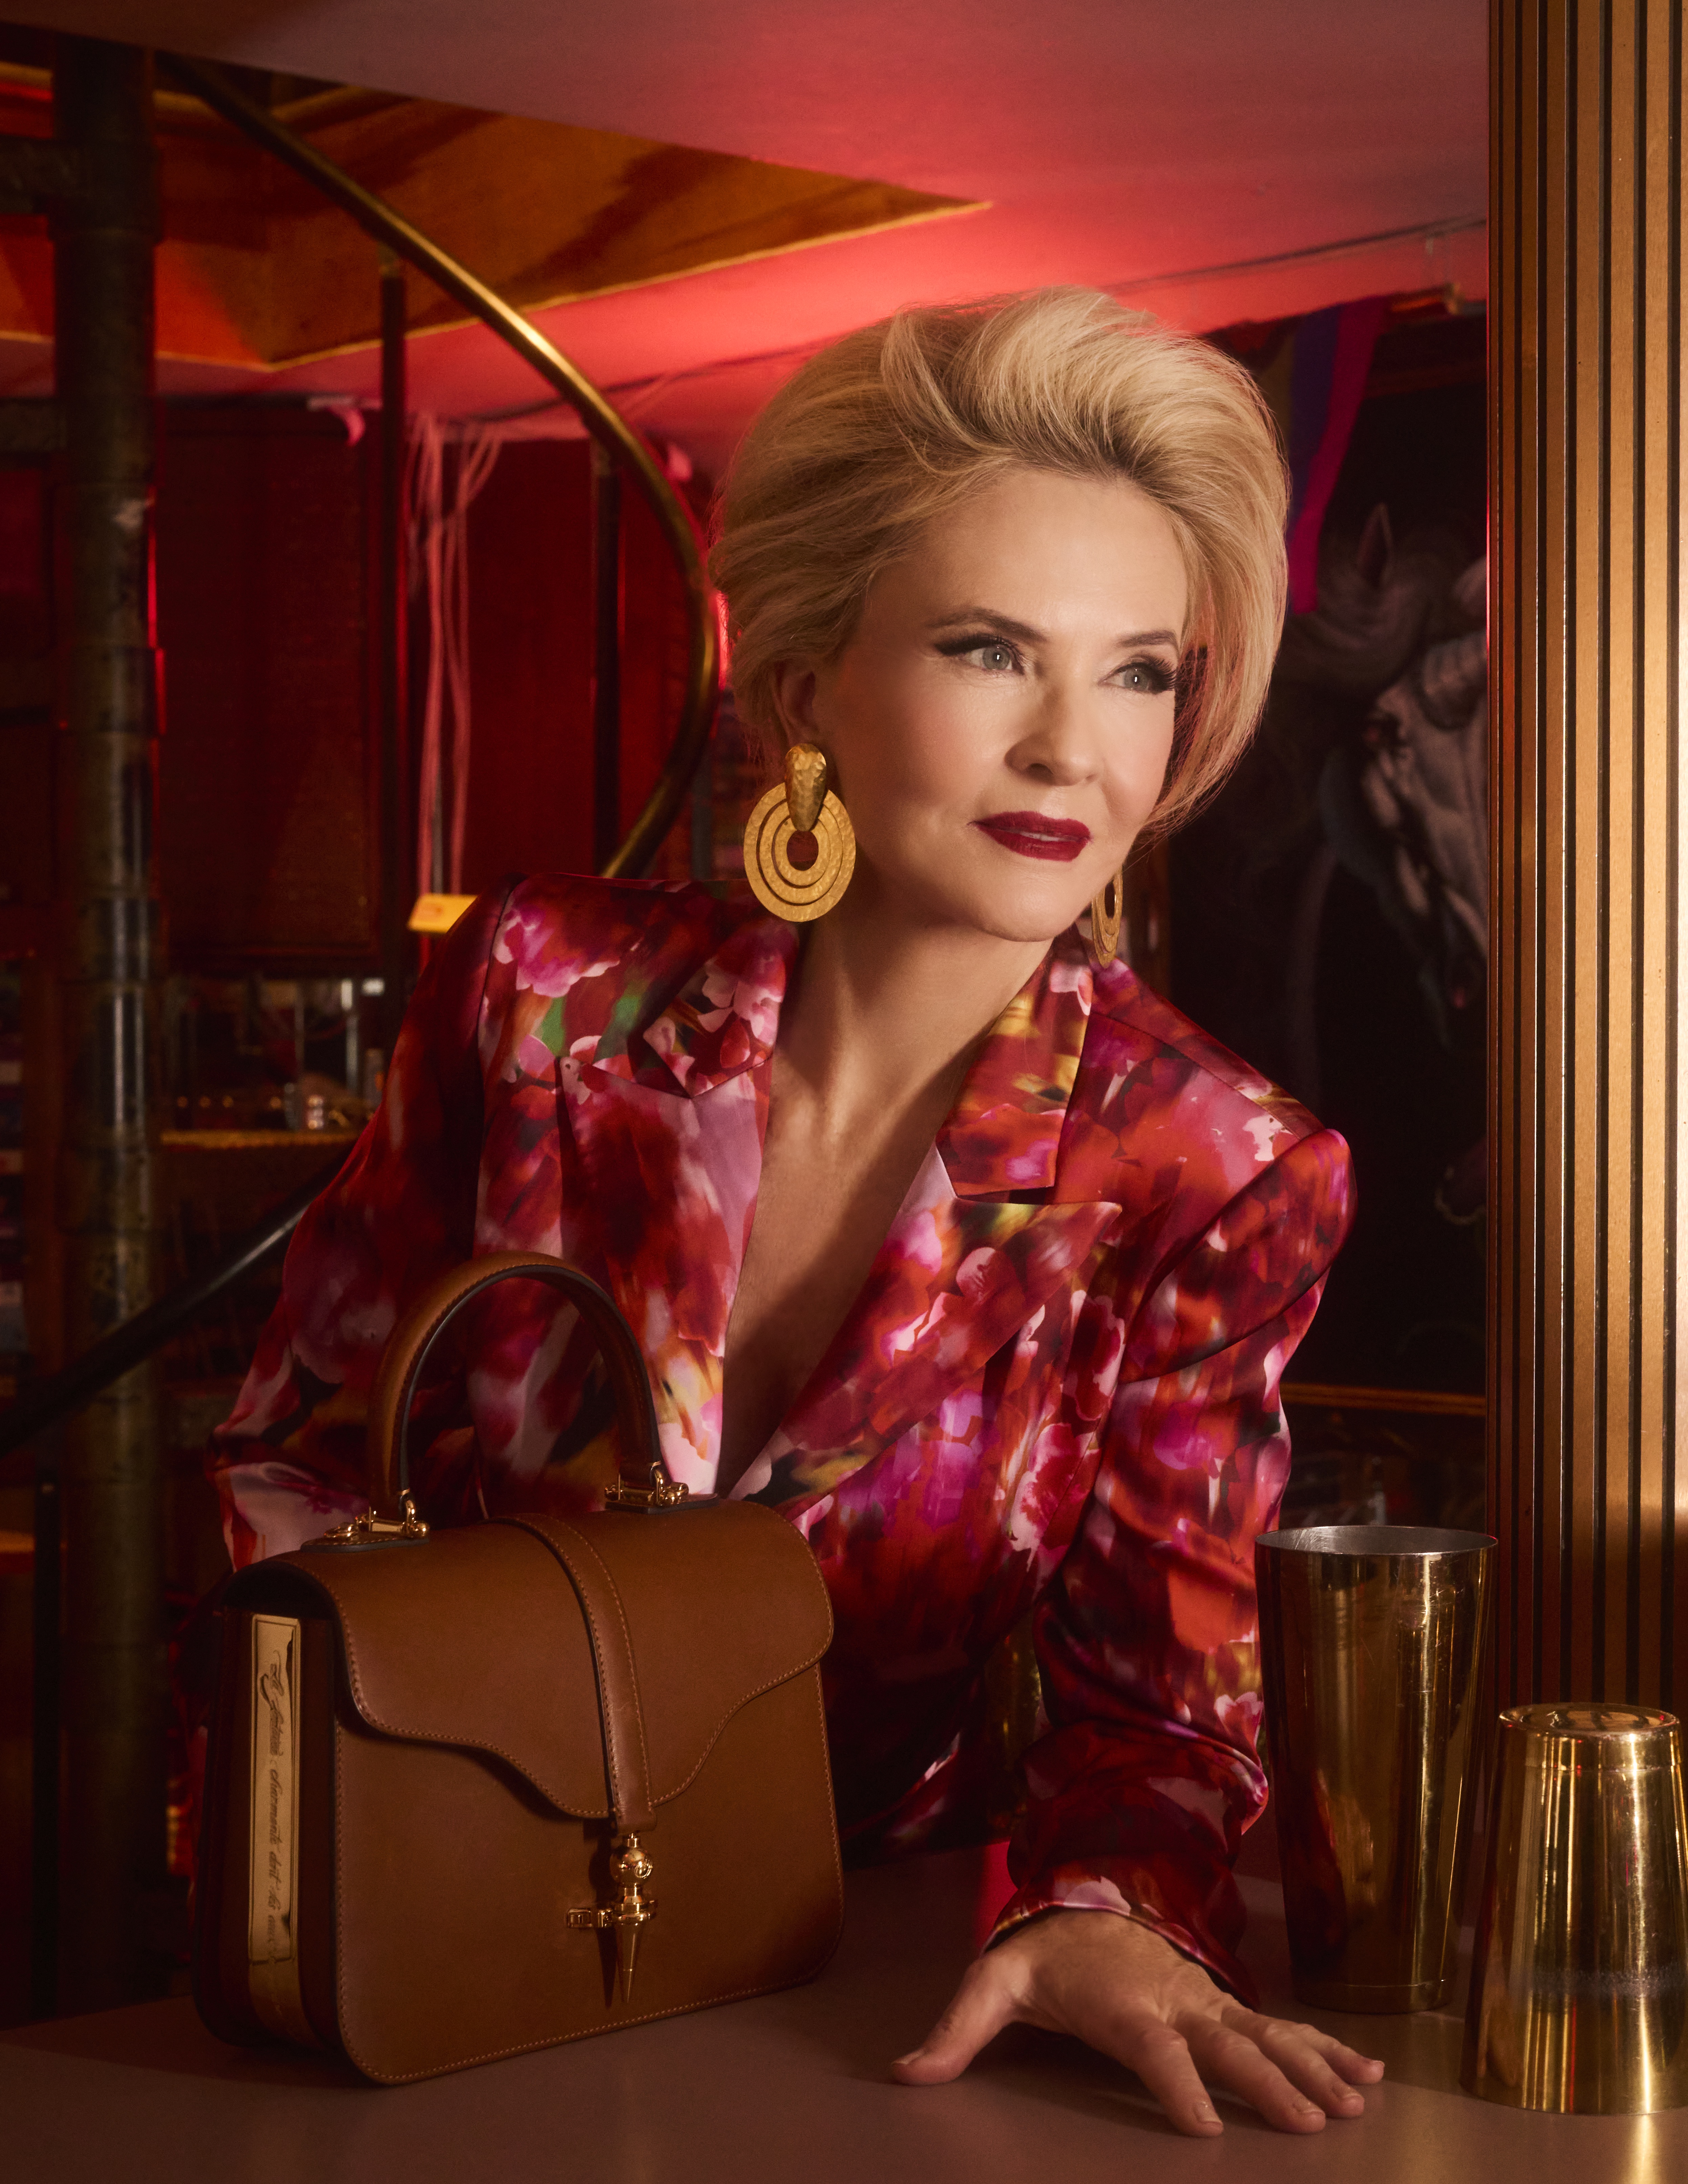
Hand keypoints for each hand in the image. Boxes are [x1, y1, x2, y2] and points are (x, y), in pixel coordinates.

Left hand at [892, 1907, 1383, 2136]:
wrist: (1079, 1902)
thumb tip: (904, 2073)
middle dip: (1266, 2083)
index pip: (1150, 2048)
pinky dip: (1326, 2049)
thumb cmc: (1038, 1958)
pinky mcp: (1222, 2006)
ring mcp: (1205, 2002)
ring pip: (1265, 2036)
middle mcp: (1173, 2001)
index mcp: (1121, 2004)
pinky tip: (1367, 2075)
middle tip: (1307, 2124)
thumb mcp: (990, 1985)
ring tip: (1352, 2103)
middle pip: (1223, 2044)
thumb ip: (954, 2032)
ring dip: (1311, 2069)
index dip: (1173, 2085)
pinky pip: (1279, 2028)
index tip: (1200, 2129)